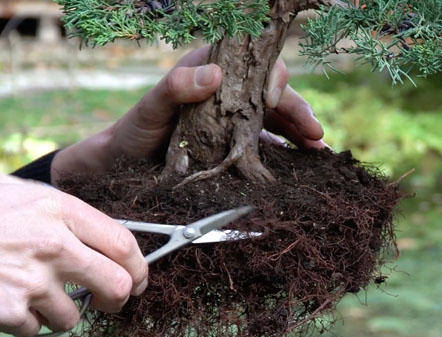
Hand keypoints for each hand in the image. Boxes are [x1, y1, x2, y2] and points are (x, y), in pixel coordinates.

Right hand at [0, 167, 146, 336]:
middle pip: (118, 285)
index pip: (123, 242)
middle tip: (108, 304)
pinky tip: (0, 305)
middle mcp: (53, 244)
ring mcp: (34, 281)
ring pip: (75, 317)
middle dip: (119, 300)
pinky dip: (25, 325)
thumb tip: (73, 215)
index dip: (138, 266)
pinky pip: (38, 330)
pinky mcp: (13, 313)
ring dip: (58, 314)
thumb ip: (41, 199)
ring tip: (27, 298)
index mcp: (55, 208)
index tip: (137, 278)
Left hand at [51, 47, 326, 182]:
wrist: (123, 166)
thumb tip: (214, 74)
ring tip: (319, 151)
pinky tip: (304, 163)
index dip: (272, 78)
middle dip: (297, 111)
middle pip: (272, 93)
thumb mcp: (152, 107)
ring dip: (299, 132)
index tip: (274, 99)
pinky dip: (288, 152)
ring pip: (276, 119)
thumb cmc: (135, 131)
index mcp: (212, 70)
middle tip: (315, 134)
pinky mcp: (234, 144)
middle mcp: (228, 91)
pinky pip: (267, 143)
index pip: (254, 65)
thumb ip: (176, 88)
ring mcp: (233, 118)